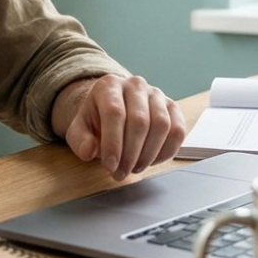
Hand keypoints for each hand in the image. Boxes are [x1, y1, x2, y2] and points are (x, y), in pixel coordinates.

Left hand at [53, 74, 186, 180]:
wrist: (114, 110)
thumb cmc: (97, 121)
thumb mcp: (79, 129)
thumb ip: (79, 140)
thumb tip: (89, 151)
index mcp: (109, 85)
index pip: (115, 113)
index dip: (113, 143)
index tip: (110, 166)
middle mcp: (135, 84)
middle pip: (140, 121)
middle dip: (131, 154)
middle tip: (121, 173)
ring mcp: (156, 94)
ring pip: (161, 125)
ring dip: (149, 154)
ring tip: (135, 168)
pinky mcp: (172, 107)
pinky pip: (178, 130)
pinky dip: (167, 151)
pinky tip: (152, 161)